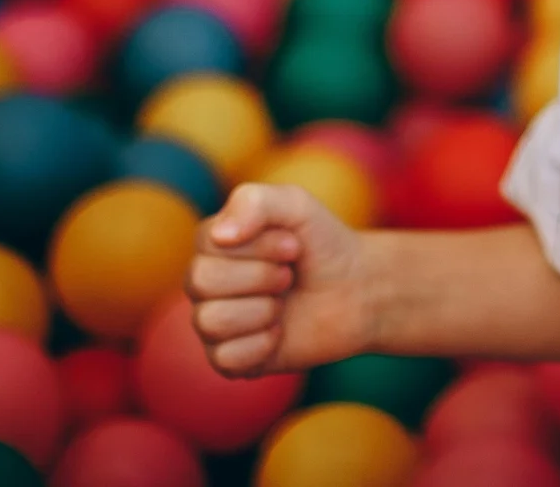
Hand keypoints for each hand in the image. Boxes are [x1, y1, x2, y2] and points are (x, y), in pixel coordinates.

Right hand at [187, 183, 375, 375]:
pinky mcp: (230, 358)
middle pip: (202, 281)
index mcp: (214, 243)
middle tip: (288, 276)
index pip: (210, 243)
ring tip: (283, 303)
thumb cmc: (323, 245)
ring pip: (210, 321)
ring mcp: (214, 322)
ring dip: (263, 310)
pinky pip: (226, 358)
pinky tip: (279, 332)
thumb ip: (255, 201)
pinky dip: (262, 344)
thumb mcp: (297, 206)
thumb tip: (220, 235)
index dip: (260, 247)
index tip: (294, 246)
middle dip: (260, 277)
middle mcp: (206, 282)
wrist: (358, 291)